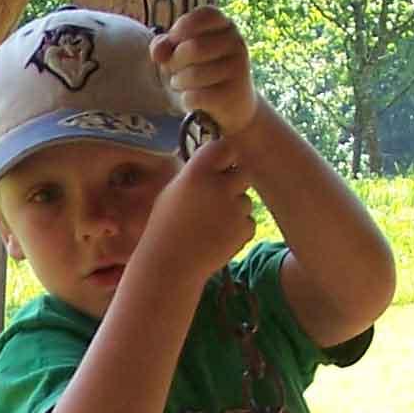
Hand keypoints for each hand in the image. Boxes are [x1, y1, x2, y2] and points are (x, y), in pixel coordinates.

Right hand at [151, 135, 258, 279]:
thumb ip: (196, 174)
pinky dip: (237, 230)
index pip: (225, 146)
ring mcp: (234, 208)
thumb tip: (217, 162)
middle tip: (215, 200)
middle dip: (233, 184)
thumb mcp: (172, 192)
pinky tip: (216, 239)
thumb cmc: (165, 228)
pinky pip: (248, 222)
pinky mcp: (244, 229)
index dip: (224, 156)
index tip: (220, 165)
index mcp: (197, 172)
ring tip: (210, 226)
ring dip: (234, 210)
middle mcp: (219, 186)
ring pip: (245, 200)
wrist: (169, 266)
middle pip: (242, 173)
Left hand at [152, 6, 258, 141]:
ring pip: (193, 74)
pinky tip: (193, 100)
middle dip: (173, 62)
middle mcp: (236, 43)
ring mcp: (238, 68)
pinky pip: (196, 97)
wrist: (233, 106)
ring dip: (178, 82)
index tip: (174, 40)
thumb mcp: (181, 54)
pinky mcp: (233, 94)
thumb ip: (165, 45)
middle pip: (192, 48)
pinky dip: (186, 101)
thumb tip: (158, 53)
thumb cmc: (202, 73)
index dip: (182, 27)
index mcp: (225, 25)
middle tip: (175, 70)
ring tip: (183, 84)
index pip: (204, 15)